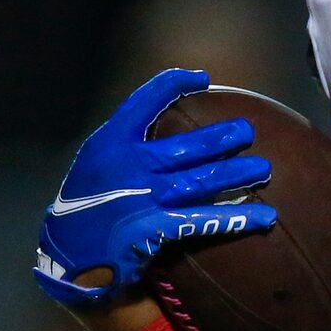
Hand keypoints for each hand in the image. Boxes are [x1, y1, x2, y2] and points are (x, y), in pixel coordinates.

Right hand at [33, 67, 277, 309]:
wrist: (67, 253)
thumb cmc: (86, 204)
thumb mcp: (96, 163)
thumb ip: (128, 145)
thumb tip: (169, 129)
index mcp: (111, 142)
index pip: (145, 102)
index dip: (174, 85)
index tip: (202, 78)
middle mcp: (128, 165)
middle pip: (185, 145)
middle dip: (221, 137)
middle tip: (248, 131)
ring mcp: (142, 197)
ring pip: (201, 180)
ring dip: (236, 174)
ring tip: (264, 169)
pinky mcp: (153, 228)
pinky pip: (202, 220)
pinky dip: (236, 218)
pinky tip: (263, 217)